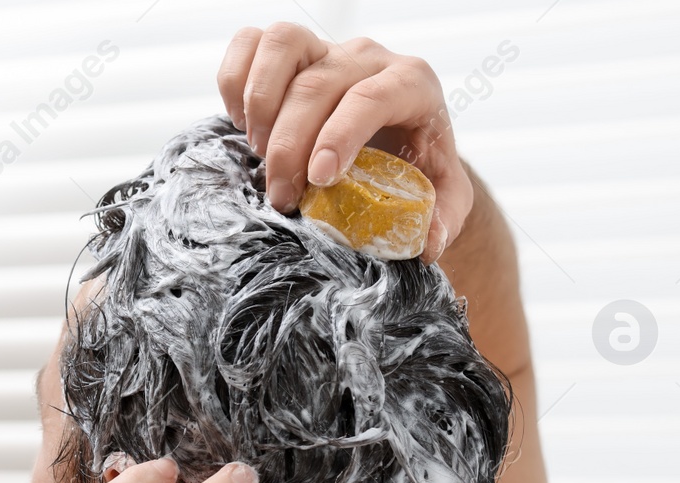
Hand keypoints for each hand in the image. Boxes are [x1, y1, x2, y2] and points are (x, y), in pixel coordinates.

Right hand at [216, 24, 472, 261]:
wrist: (399, 140)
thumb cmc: (418, 168)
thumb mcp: (442, 196)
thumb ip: (444, 218)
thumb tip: (428, 242)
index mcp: (410, 83)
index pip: (370, 98)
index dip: (338, 136)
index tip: (318, 179)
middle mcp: (367, 58)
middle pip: (316, 85)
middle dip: (289, 146)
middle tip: (282, 197)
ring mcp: (325, 48)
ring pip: (282, 44)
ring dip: (260, 103)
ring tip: (258, 151)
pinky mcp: (291, 52)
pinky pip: (250, 43)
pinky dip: (235, 80)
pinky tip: (241, 124)